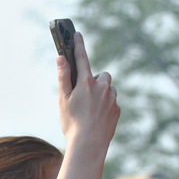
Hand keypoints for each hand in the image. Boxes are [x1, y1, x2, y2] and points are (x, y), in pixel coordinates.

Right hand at [57, 32, 118, 150]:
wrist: (89, 145)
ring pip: (107, 88)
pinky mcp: (117, 110)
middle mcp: (102, 87)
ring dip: (100, 93)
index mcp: (86, 83)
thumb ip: (63, 77)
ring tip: (89, 109)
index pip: (82, 58)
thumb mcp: (63, 99)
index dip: (78, 45)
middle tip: (82, 94)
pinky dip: (105, 105)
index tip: (77, 34)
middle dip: (93, 80)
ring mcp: (112, 99)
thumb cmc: (72, 123)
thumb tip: (61, 58)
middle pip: (100, 75)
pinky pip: (111, 102)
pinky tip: (96, 117)